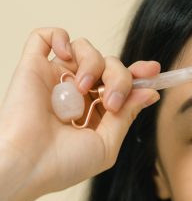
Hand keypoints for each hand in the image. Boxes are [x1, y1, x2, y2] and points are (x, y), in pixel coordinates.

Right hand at [0, 27, 159, 200]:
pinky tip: (65, 55)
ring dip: (93, 63)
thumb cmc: (64, 163)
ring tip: (83, 87)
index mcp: (96, 112)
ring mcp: (56, 79)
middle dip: (120, 78)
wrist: (29, 164)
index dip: (139, 75)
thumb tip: (149, 92)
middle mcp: (78, 93)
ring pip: (85, 48)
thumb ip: (126, 116)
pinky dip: (60, 37)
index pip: (121, 84)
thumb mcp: (107, 144)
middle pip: (110, 64)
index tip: (153, 70)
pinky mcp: (34, 67)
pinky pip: (46, 37)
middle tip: (112, 102)